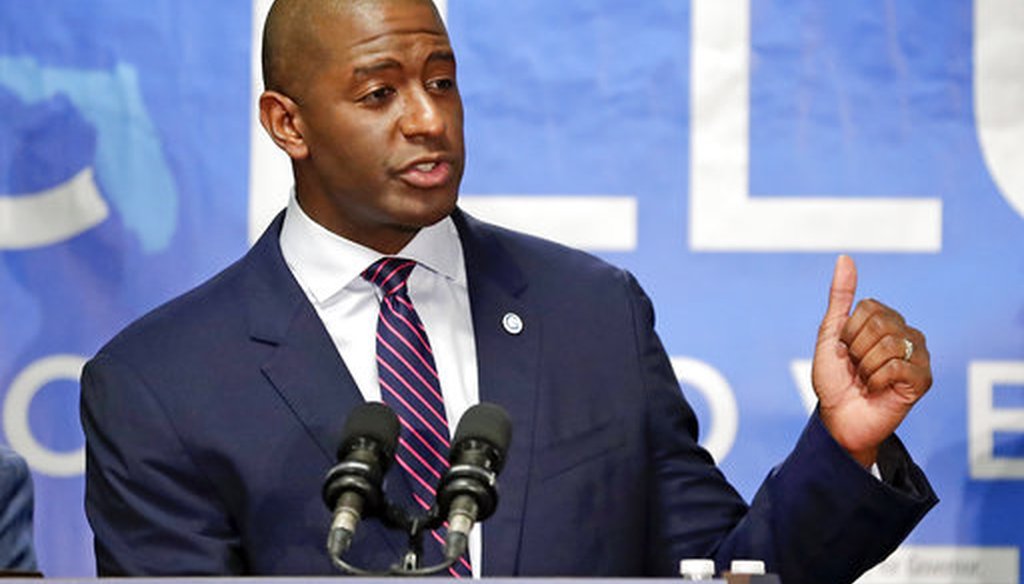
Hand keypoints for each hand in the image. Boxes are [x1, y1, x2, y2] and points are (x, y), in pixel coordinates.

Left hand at [811, 255, 932, 466]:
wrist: (838, 417)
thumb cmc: (834, 378)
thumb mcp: (831, 333)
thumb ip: (840, 296)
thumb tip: (845, 257)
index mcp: (886, 320)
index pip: (869, 307)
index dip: (848, 331)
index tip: (845, 350)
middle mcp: (908, 334)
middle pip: (880, 324)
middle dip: (856, 349)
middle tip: (856, 368)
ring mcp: (919, 356)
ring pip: (889, 345)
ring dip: (865, 367)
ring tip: (866, 380)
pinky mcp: (923, 380)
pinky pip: (897, 367)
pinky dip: (877, 380)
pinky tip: (877, 389)